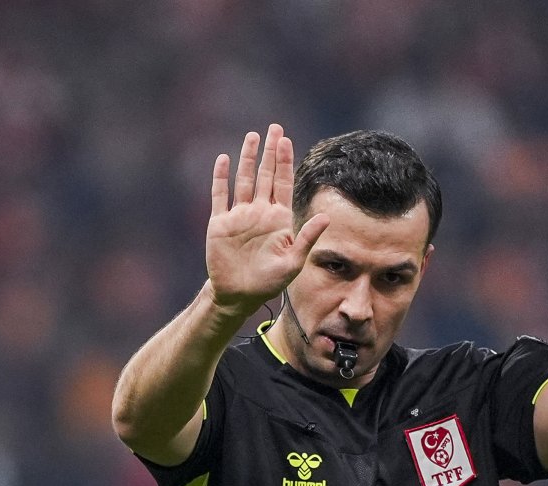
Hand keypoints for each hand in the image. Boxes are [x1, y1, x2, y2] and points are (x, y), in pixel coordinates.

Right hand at [205, 123, 328, 314]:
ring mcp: (239, 215)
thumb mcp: (294, 262)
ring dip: (248, 158)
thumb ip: (308, 238)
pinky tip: (223, 159)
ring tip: (252, 136)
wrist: (239, 295)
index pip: (283, 183)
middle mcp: (260, 212)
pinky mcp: (220, 223)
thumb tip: (327, 217)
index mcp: (279, 218)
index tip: (287, 141)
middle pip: (266, 175)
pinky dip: (221, 178)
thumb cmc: (269, 281)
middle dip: (270, 152)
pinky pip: (220, 195)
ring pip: (244, 180)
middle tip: (274, 128)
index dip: (285, 162)